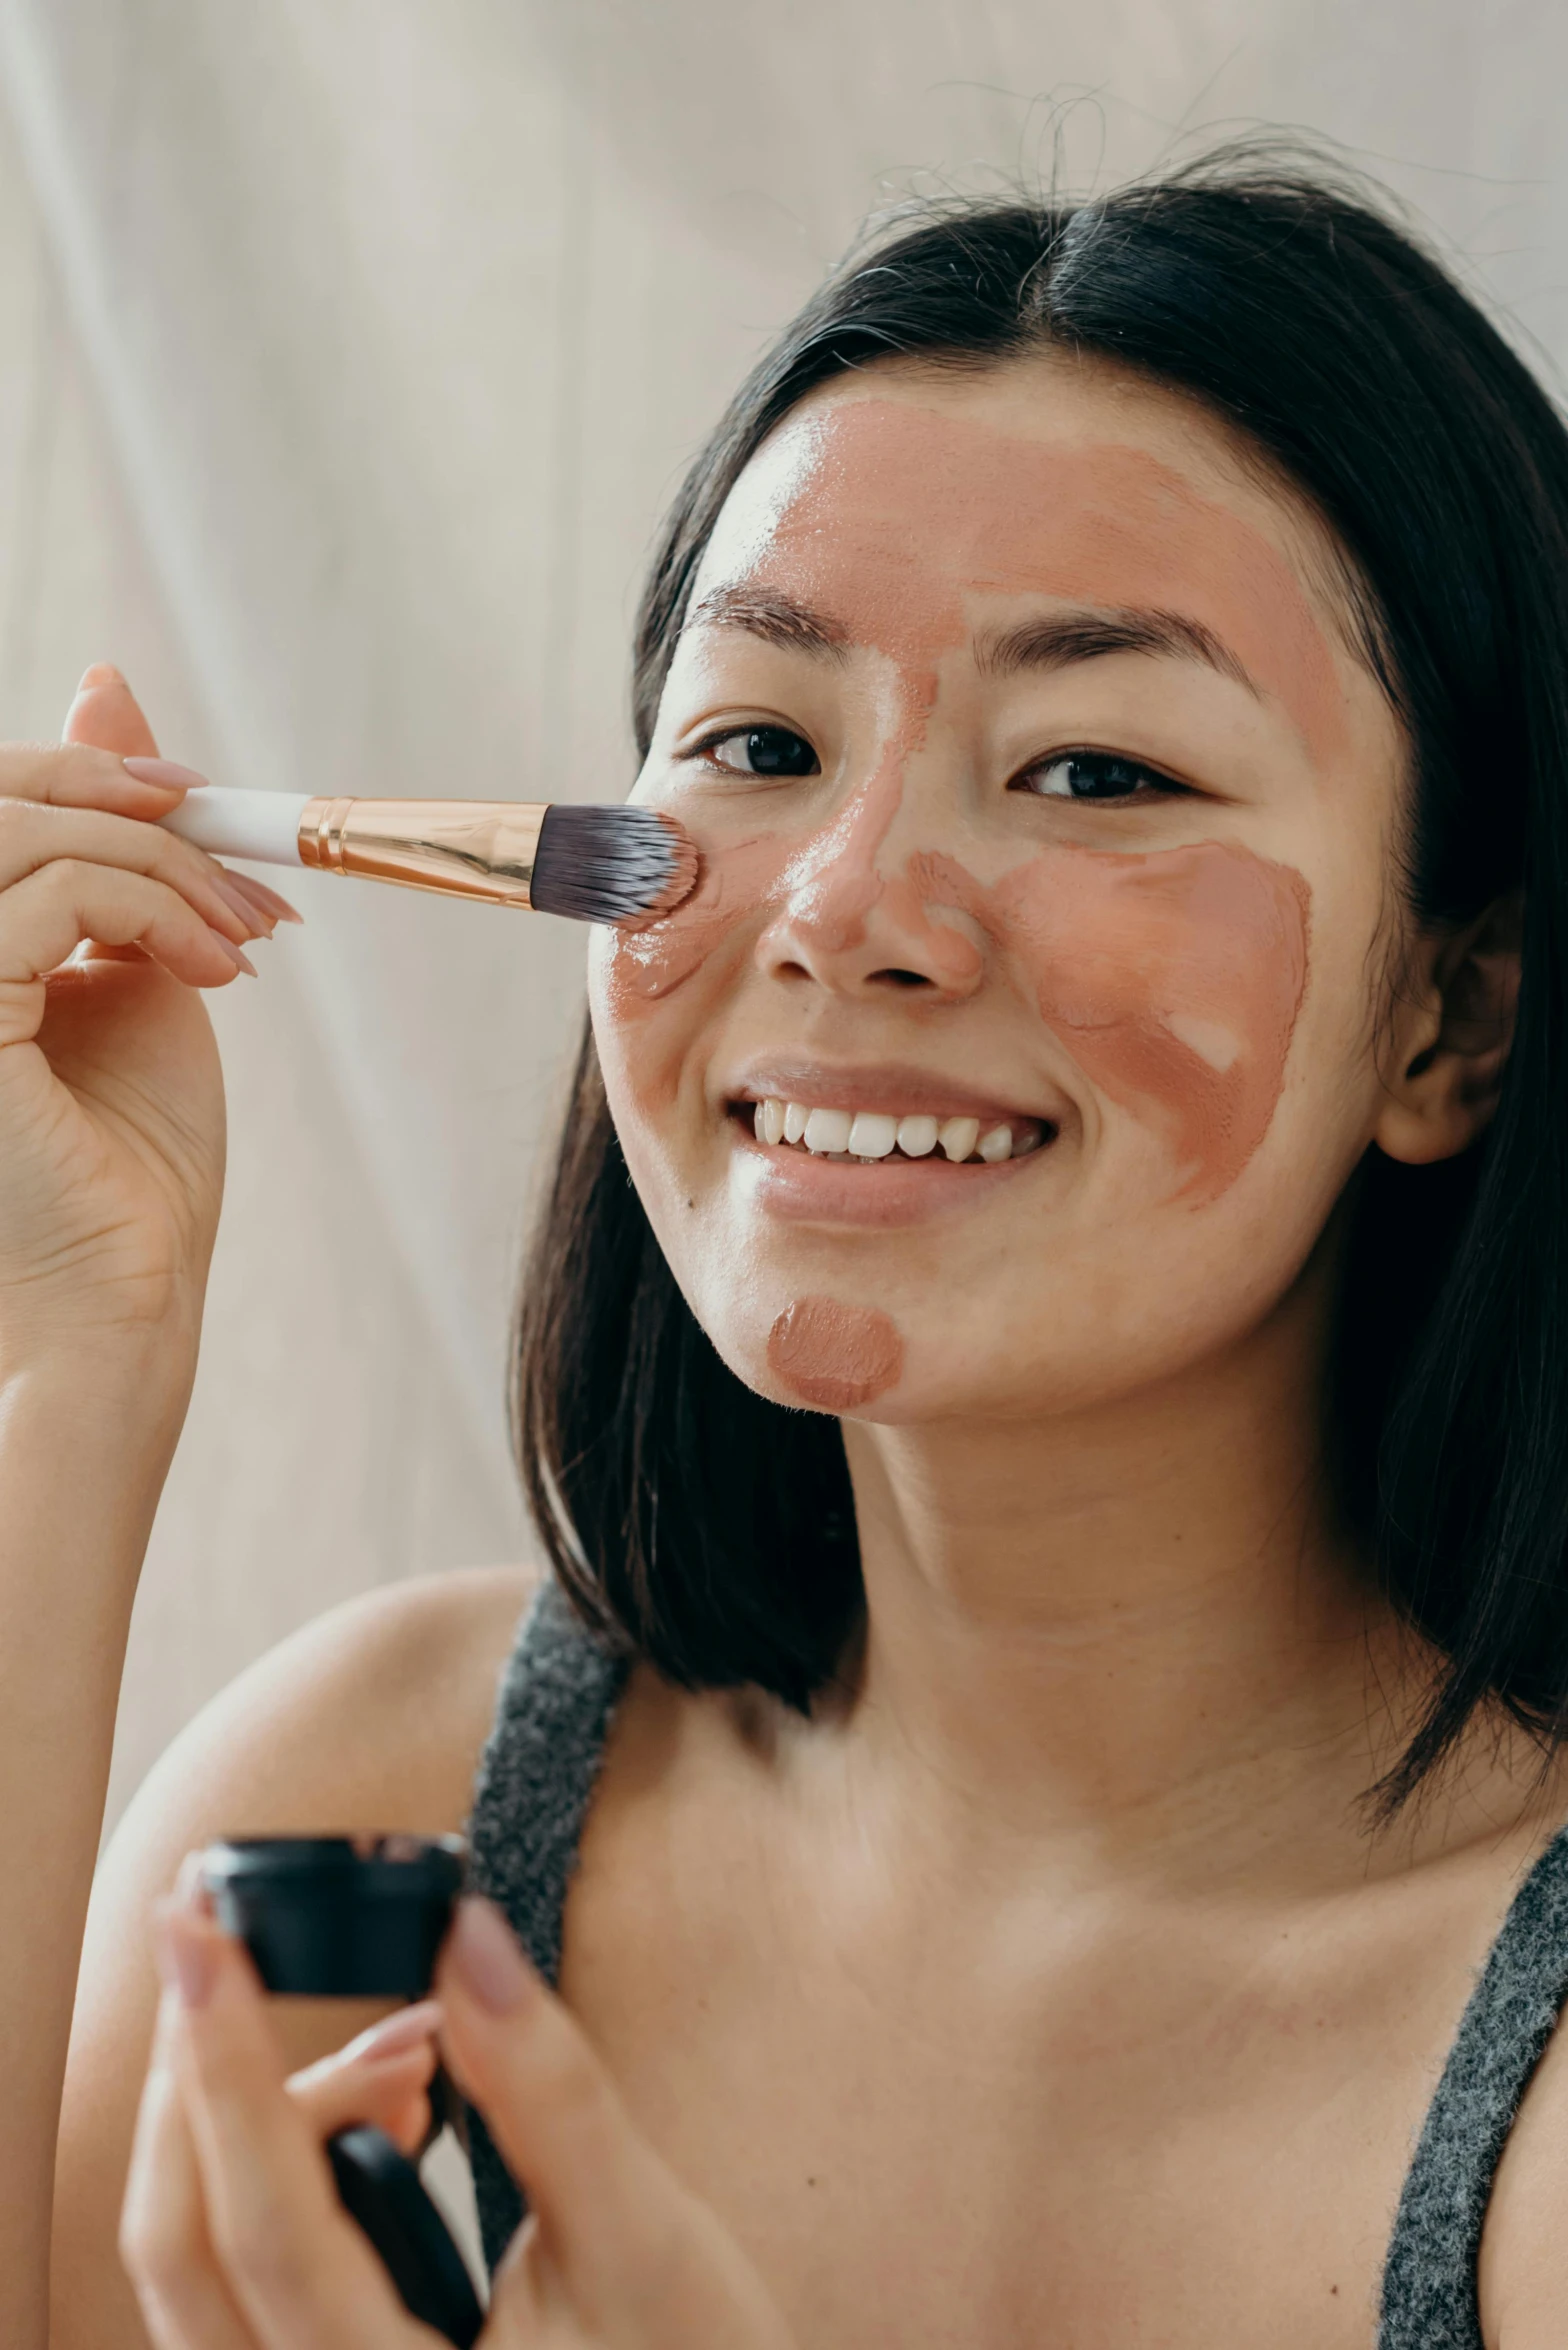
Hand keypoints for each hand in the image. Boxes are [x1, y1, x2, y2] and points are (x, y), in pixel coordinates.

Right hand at [0, 667, 297, 1371]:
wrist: (128, 1288)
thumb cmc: (130, 1155)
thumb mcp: (135, 963)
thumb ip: (112, 842)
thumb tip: (105, 680)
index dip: (87, 765)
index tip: (202, 801)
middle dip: (129, 799)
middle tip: (238, 859)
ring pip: (20, 831)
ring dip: (159, 862)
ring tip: (240, 935)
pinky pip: (47, 895)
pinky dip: (150, 907)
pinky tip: (212, 968)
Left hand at [122, 1889, 797, 2349]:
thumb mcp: (648, 2245)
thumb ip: (547, 2094)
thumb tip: (466, 1938)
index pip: (269, 2226)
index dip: (225, 2064)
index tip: (202, 1934)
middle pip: (183, 2247)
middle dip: (208, 2079)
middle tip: (260, 1951)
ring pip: (195, 2268)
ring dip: (246, 2125)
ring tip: (400, 2054)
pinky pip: (241, 2284)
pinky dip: (282, 2175)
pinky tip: (388, 2118)